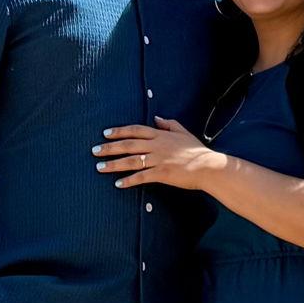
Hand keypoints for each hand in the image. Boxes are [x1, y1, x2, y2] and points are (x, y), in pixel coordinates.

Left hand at [93, 118, 218, 188]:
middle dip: (109, 147)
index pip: (135, 130)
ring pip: (131, 160)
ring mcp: (159, 159)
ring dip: (114, 164)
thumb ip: (169, 124)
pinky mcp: (162, 173)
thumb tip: (157, 118)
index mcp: (161, 135)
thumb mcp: (184, 132)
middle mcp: (157, 146)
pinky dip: (129, 180)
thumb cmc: (197, 151)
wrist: (209, 166)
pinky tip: (118, 184)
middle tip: (94, 150)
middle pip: (128, 145)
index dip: (119, 131)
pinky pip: (142, 177)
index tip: (105, 133)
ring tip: (99, 167)